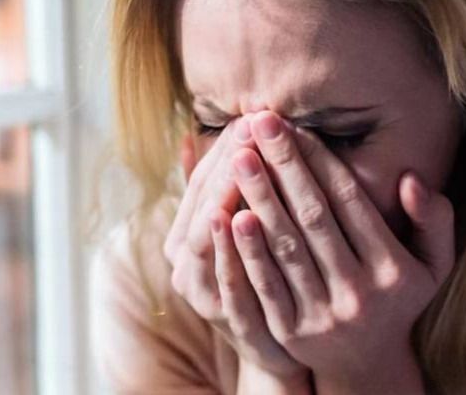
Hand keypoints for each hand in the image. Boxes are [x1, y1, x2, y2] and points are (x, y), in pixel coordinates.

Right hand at [163, 117, 305, 378]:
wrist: (281, 349)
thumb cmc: (263, 274)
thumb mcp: (241, 229)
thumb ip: (219, 188)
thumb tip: (189, 136)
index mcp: (185, 238)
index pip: (201, 182)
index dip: (222, 149)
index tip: (248, 116)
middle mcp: (185, 265)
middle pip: (204, 204)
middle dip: (229, 162)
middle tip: (252, 124)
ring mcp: (205, 295)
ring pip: (209, 237)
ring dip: (226, 193)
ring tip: (243, 156)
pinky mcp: (230, 323)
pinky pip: (226, 279)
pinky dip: (231, 248)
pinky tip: (241, 215)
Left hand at [214, 111, 454, 392]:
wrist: (366, 365)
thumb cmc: (397, 297)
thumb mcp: (434, 264)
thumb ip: (434, 220)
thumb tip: (411, 179)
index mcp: (394, 270)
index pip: (350, 201)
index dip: (320, 160)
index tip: (295, 125)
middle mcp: (360, 293)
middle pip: (313, 217)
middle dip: (284, 166)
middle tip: (258, 122)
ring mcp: (323, 315)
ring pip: (286, 247)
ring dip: (260, 197)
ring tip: (240, 155)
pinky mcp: (290, 333)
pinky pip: (264, 284)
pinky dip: (247, 250)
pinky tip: (229, 215)